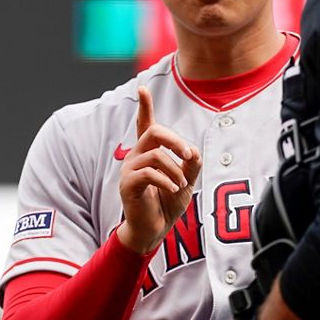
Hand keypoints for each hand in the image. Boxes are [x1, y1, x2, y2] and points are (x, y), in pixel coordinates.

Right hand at [117, 86, 201, 254]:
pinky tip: (172, 190)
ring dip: (174, 169)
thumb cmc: (167, 204)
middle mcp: (136, 156)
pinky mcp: (127, 184)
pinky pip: (147, 173)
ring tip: (181, 185)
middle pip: (154, 132)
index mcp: (149, 152)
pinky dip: (165, 180)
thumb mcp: (186, 181)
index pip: (145, 124)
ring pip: (154, 154)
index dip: (144, 106)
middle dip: (175, 140)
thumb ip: (190, 165)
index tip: (143, 89)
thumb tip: (192, 150)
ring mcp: (129, 169)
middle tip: (189, 156)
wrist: (154, 230)